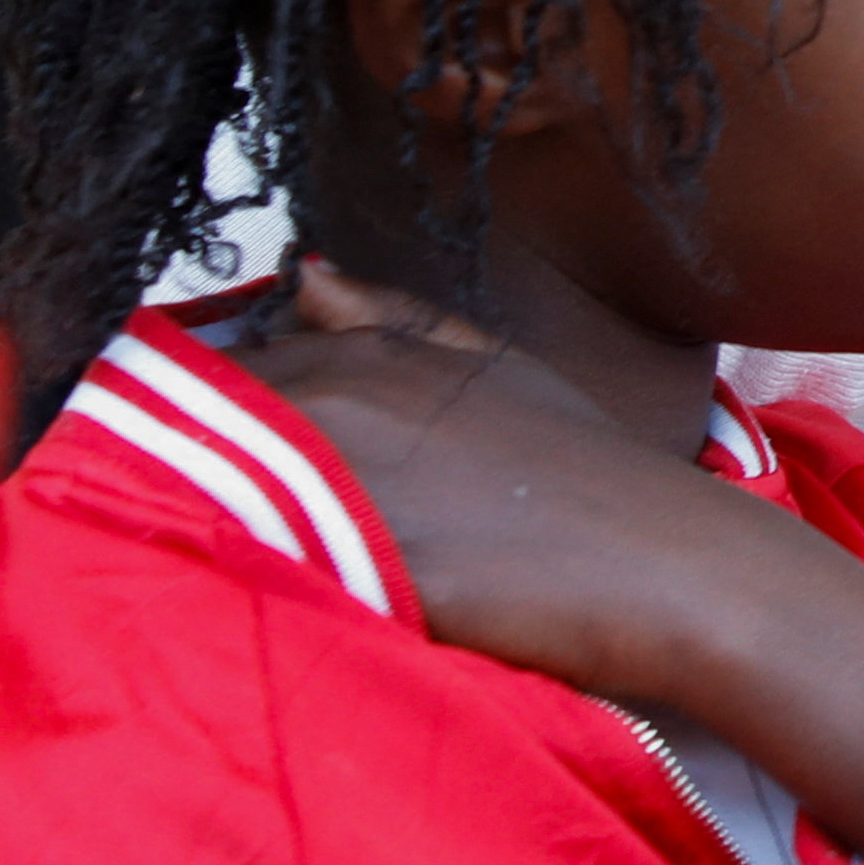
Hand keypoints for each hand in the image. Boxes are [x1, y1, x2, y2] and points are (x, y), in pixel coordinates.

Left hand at [244, 268, 863, 850]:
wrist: (667, 563)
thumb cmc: (588, 470)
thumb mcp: (495, 370)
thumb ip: (394, 319)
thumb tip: (303, 273)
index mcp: (366, 352)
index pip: (221, 374)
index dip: (213, 418)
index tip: (238, 461)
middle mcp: (338, 399)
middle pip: (196, 430)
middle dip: (197, 466)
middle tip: (242, 515)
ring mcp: (339, 478)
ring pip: (208, 492)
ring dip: (211, 520)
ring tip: (259, 555)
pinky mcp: (351, 559)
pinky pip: (252, 564)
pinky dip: (246, 574)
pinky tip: (281, 591)